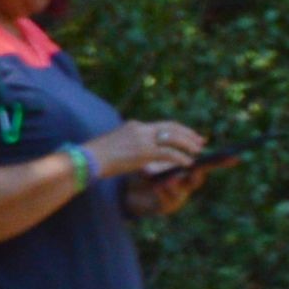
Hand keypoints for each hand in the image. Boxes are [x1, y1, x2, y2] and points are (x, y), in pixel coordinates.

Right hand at [83, 118, 207, 187]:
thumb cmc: (96, 156)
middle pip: (172, 127)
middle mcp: (141, 128)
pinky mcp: (145, 152)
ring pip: (174, 138)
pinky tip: (188, 163)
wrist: (88, 159)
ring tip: (198, 151)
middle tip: (201, 140)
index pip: (162, 125)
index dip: (178, 130)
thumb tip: (138, 153)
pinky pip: (169, 154)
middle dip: (189, 134)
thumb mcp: (116, 145)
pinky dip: (181, 158)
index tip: (189, 134)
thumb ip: (130, 145)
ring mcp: (143, 139)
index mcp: (134, 126)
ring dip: (188, 145)